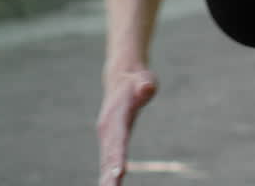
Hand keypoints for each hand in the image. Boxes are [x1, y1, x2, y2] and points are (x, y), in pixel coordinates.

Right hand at [96, 68, 157, 185]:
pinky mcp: (109, 142)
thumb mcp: (144, 79)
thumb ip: (145, 85)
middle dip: (109, 175)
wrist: (120, 79)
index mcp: (116, 117)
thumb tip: (148, 87)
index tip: (119, 172)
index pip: (118, 140)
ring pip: (106, 162)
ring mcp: (106, 137)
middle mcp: (107, 129)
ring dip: (107, 179)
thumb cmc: (137, 82)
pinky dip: (108, 176)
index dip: (118, 156)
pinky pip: (108, 162)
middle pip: (109, 155)